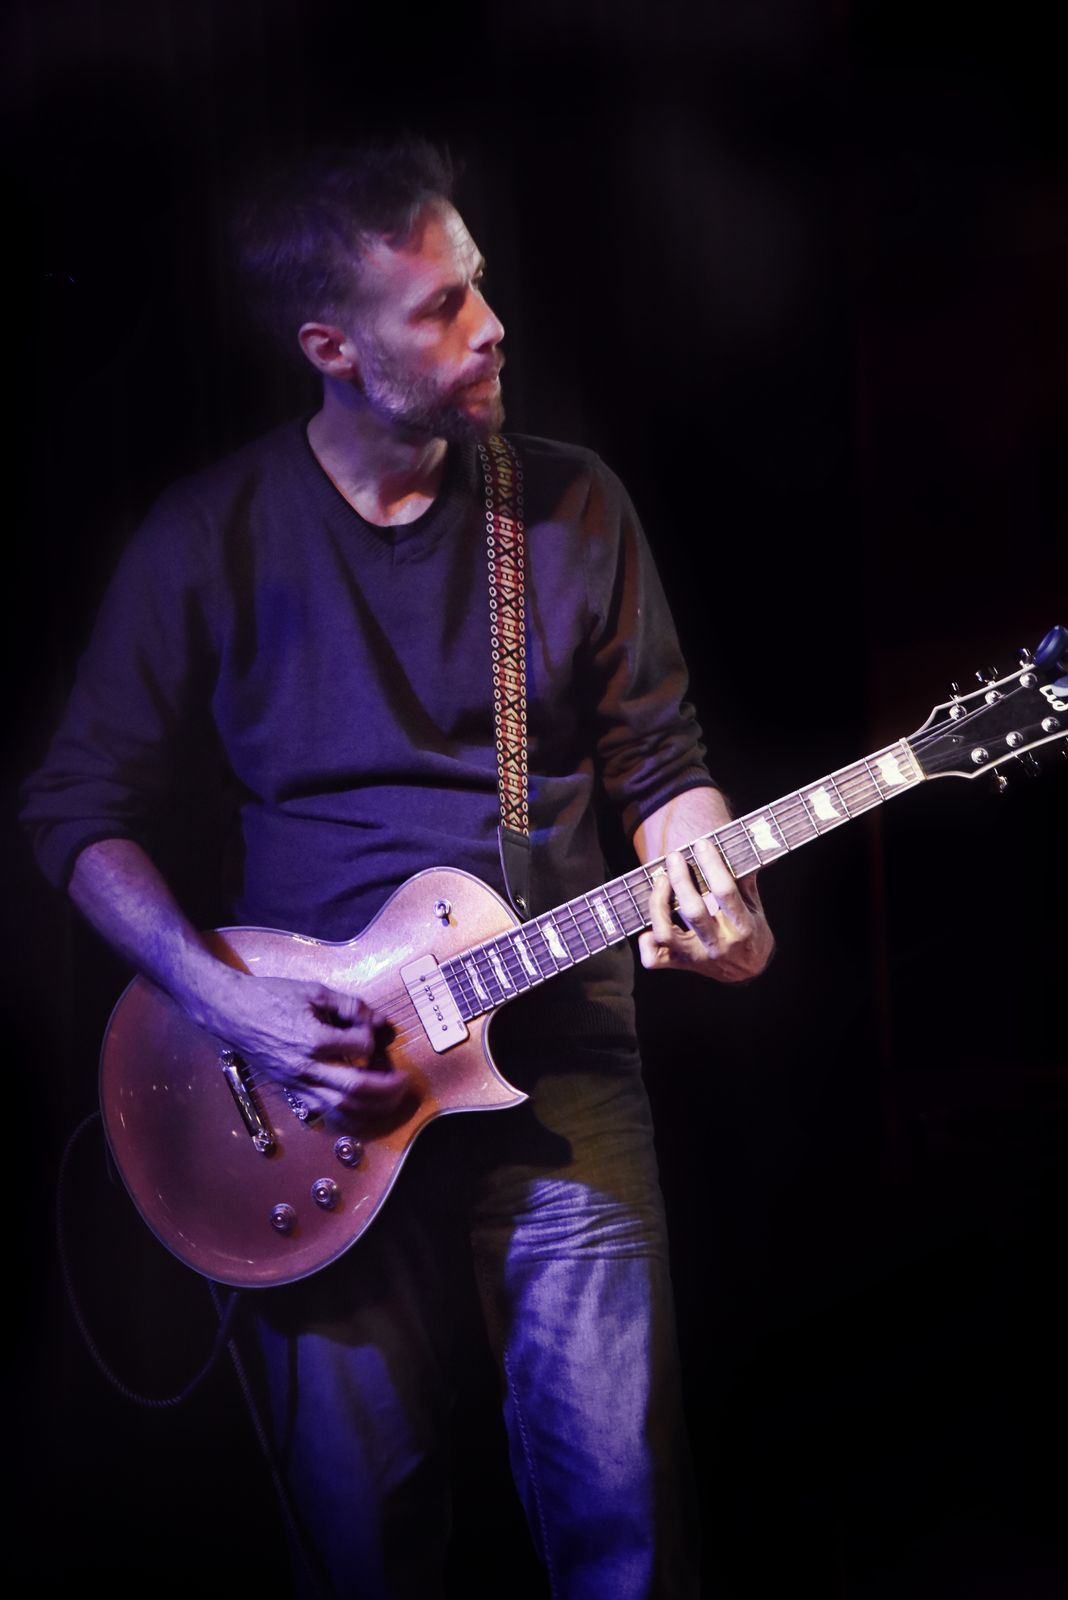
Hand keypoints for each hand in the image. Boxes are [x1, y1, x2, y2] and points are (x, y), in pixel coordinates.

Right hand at [199, 970, 407, 1120]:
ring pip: (341, 1106)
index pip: (360, 1047)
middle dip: (387, 1088)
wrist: (230, 1012)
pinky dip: (346, 1112)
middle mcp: (305, 1067)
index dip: (373, 1037)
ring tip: (390, 1098)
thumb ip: (350, 1006)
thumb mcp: (313, 991)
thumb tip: (378, 1019)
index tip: (372, 1028)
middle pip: (356, 1088)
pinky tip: (361, 1106)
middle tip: (404, 1082)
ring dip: (372, 1106)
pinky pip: (322, 1110)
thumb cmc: (269, 997)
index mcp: (312, 1039)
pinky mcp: (290, 1090)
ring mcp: (296, 1083)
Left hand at [638, 838, 773, 982]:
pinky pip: (654, 959)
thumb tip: (749, 841)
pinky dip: (646, 942)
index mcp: (742, 928)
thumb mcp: (754, 905)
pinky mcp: (680, 964)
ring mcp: (696, 957)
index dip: (712, 865)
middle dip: (680, 879)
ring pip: (666, 933)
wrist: (748, 972)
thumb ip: (745, 877)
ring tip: (660, 881)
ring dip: (658, 904)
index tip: (702, 845)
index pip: (725, 892)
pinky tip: (648, 925)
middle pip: (692, 911)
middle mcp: (718, 945)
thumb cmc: (750, 931)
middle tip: (674, 857)